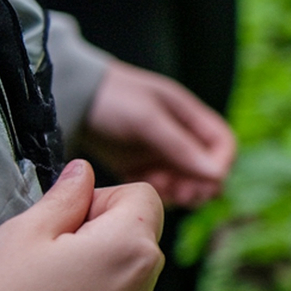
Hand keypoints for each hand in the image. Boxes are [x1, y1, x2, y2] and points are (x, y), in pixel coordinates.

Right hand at [0, 160, 164, 290]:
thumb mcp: (20, 237)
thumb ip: (62, 198)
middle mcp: (148, 290)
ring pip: (126, 284)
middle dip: (98, 240)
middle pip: (136, 242)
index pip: (144, 197)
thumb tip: (83, 173)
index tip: (68, 221)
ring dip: (95, 281)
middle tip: (47, 262)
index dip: (103, 199)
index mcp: (130, 249)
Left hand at [84, 61, 235, 207]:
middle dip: (199, 184)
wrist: (67, 96)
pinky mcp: (136, 166)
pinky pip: (157, 187)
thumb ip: (181, 147)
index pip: (223, 145)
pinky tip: (143, 189)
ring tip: (160, 189)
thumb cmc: (112, 98)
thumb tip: (217, 176)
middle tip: (184, 194)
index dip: (220, 164)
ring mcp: (157, 152)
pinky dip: (156, 193)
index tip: (206, 180)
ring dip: (178, 191)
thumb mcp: (148, 120)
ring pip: (184, 181)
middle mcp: (178, 135)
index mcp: (189, 116)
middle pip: (206, 168)